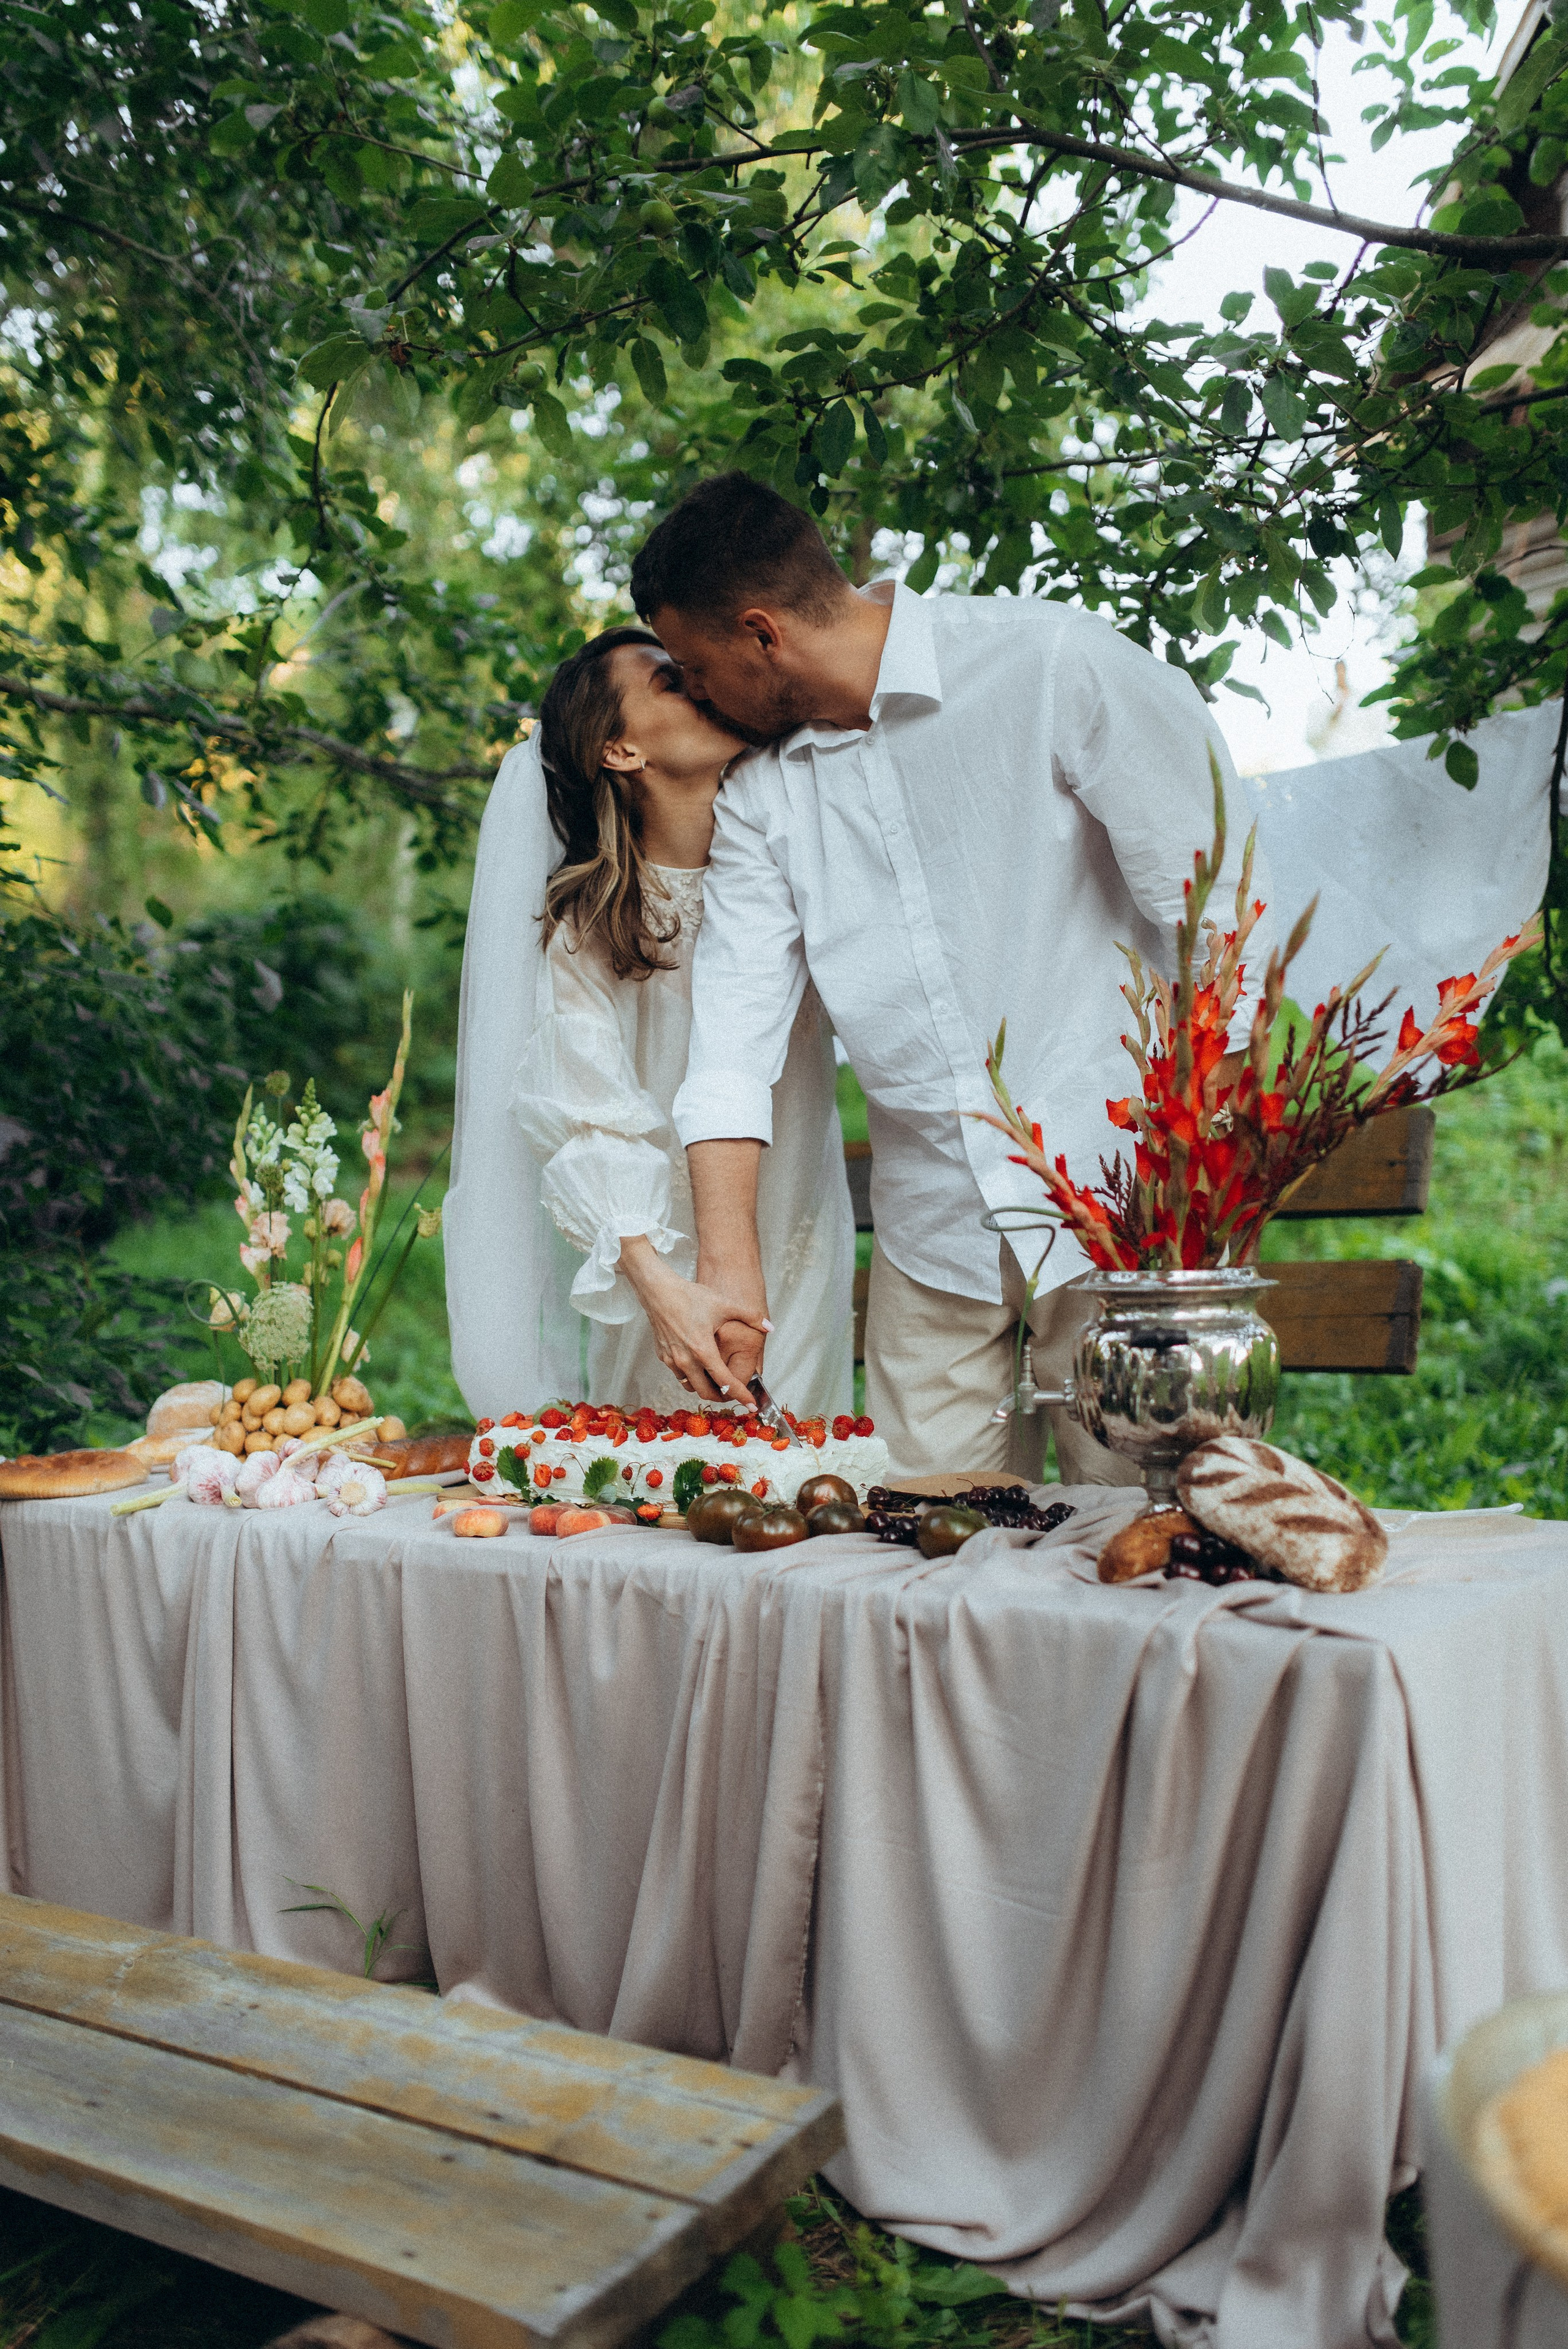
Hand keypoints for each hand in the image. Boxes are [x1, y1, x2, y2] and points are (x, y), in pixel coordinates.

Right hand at [619, 1237, 769, 1401]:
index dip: (741, 1395)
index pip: (726, 1382)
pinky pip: (680, 1375)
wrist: (658, 1290)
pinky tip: (699, 1366)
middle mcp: (686, 1361)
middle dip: (722, 1397)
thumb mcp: (724, 1304)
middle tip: (734, 1393)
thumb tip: (769, 1326)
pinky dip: (692, 1377)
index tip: (751, 1405)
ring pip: (691, 1386)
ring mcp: (672, 1360)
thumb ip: (750, 1316)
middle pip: (706, 1392)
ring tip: (717, 1382)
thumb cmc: (689, 1296)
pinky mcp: (663, 1356)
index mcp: (703, 1351)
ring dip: (705, 1388)